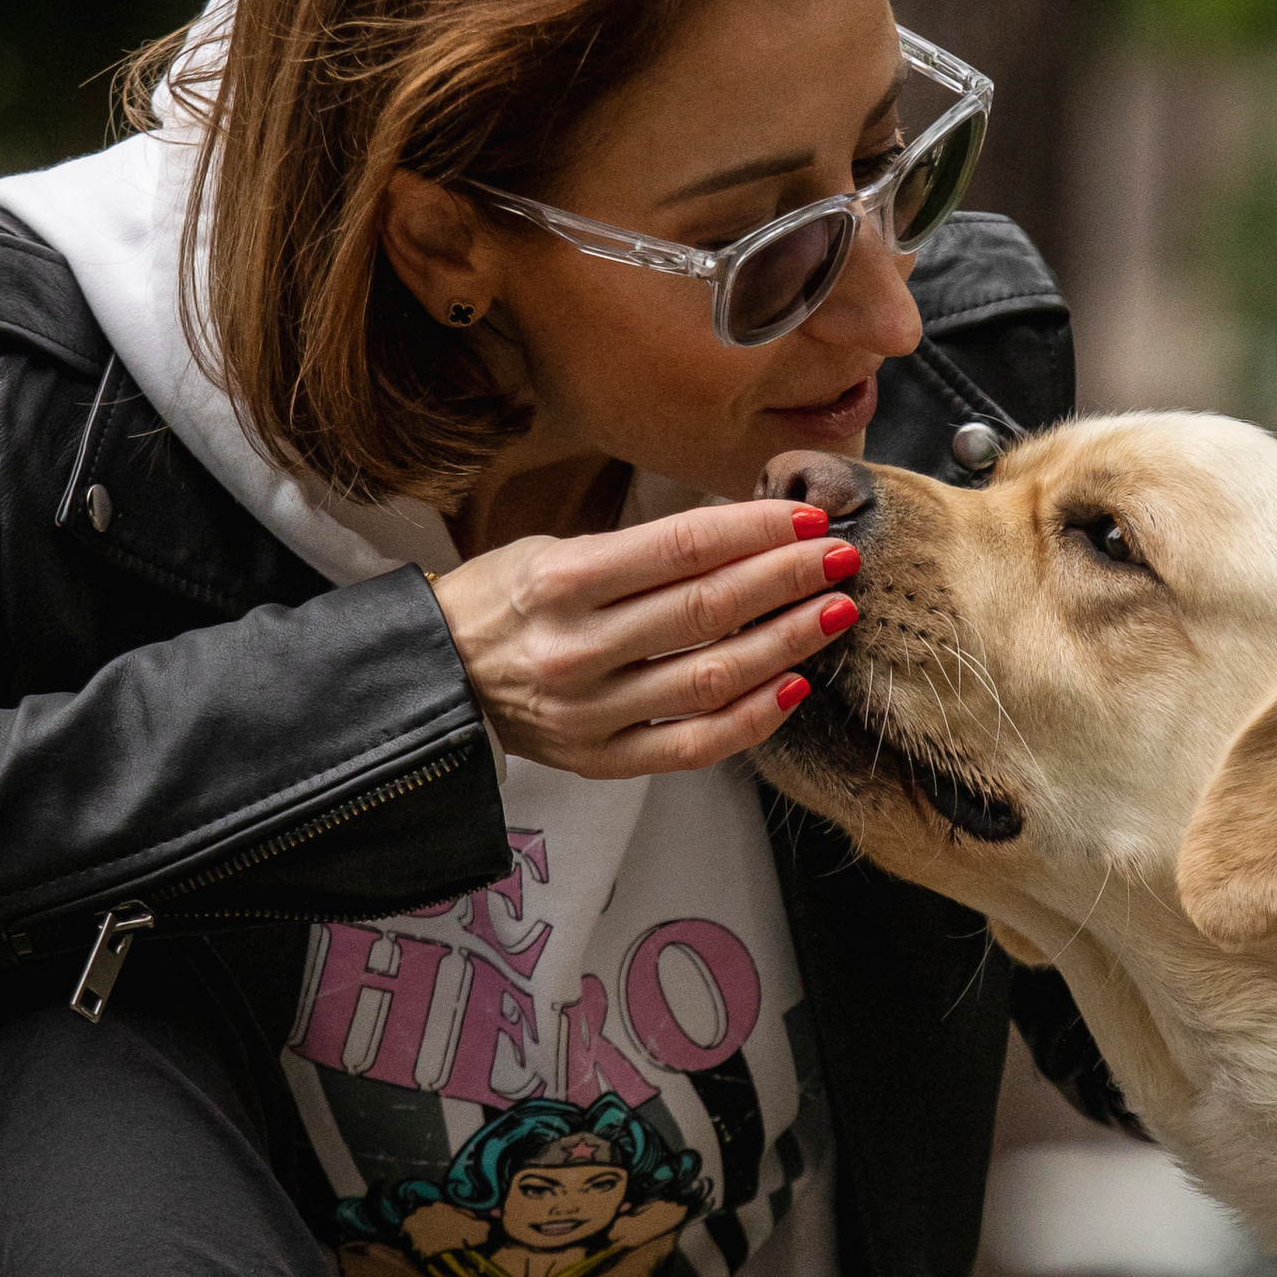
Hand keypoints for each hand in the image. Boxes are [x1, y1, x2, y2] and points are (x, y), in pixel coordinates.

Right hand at [433, 496, 856, 778]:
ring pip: (711, 678)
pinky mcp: (600, 760)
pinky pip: (693, 746)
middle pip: (707, 609)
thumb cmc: (502, 602)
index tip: (809, 517)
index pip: (682, 547)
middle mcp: (577, 648)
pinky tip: (794, 687)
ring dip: (786, 643)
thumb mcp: (553, 551)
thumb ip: (640, 552)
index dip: (756, 529)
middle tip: (842, 556)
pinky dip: (751, 719)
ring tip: (834, 613)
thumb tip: (743, 534)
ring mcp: (590, 712)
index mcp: (561, 580)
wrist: (433, 679)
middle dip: (787, 578)